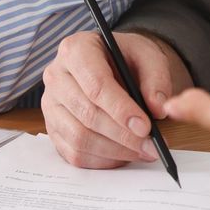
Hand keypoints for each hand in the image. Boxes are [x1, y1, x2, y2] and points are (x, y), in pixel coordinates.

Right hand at [42, 30, 191, 168]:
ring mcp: (51, 105)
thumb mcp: (149, 57)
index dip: (121, 109)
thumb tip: (158, 109)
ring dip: (115, 151)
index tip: (145, 127)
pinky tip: (124, 155)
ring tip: (143, 151)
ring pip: (79, 138)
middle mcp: (56, 76)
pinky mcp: (53, 128)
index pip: (96, 85)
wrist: (114, 63)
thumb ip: (156, 80)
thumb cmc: (128, 58)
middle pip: (87, 114)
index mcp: (76, 50)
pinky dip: (102, 160)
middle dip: (123, 135)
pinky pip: (74, 153)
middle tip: (151, 145)